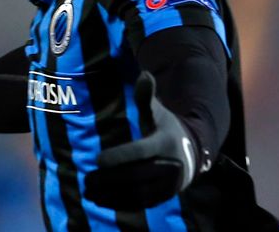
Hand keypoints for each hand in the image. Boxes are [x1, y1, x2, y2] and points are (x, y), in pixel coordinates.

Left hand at [84, 71, 196, 209]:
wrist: (191, 152)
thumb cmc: (165, 127)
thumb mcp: (157, 111)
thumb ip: (146, 96)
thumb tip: (144, 74)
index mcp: (166, 143)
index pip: (141, 151)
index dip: (120, 156)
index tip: (98, 160)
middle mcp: (170, 167)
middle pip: (136, 176)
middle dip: (110, 179)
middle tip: (87, 179)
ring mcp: (168, 185)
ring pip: (138, 193)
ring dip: (112, 194)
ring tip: (89, 190)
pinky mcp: (164, 197)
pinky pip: (141, 203)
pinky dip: (120, 203)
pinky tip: (100, 200)